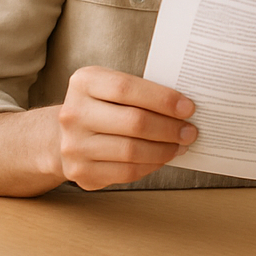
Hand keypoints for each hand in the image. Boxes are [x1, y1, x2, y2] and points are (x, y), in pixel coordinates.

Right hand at [57, 66, 196, 190]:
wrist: (65, 134)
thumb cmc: (103, 106)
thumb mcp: (113, 87)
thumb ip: (143, 92)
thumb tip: (185, 107)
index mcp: (84, 83)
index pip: (127, 88)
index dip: (162, 99)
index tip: (189, 108)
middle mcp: (73, 114)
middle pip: (133, 122)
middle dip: (169, 128)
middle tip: (190, 131)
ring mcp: (73, 145)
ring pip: (131, 151)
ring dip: (164, 150)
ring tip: (180, 145)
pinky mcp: (80, 171)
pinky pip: (125, 172)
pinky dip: (151, 165)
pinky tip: (163, 158)